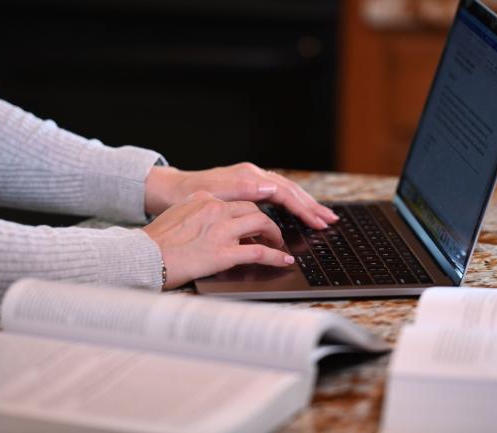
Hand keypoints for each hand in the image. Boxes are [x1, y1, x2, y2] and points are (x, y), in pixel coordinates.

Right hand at [142, 191, 294, 288]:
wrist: (141, 257)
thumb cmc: (155, 242)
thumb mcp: (177, 215)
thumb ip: (198, 214)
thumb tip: (212, 224)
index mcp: (204, 199)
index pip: (236, 200)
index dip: (250, 212)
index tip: (257, 221)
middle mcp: (215, 209)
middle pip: (253, 209)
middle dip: (266, 222)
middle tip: (271, 233)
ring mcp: (221, 230)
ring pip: (262, 223)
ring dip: (274, 235)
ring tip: (278, 245)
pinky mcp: (223, 252)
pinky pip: (259, 252)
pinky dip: (275, 256)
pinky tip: (283, 261)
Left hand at [144, 162, 337, 228]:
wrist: (167, 190)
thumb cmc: (185, 196)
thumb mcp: (211, 194)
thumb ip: (242, 190)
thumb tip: (271, 187)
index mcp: (247, 176)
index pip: (284, 192)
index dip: (303, 208)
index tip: (317, 221)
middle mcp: (251, 174)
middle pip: (289, 190)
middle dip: (311, 206)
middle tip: (330, 221)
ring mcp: (249, 179)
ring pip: (285, 191)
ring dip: (305, 204)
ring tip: (323, 216)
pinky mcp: (246, 186)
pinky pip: (276, 194)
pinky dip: (291, 203)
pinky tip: (299, 211)